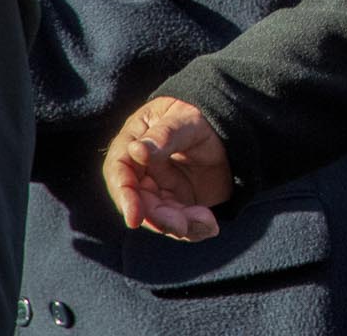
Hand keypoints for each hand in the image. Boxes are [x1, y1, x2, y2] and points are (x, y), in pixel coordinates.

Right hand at [103, 96, 232, 240]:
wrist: (227, 132)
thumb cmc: (200, 118)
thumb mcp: (187, 120)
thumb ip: (165, 134)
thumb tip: (136, 150)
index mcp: (132, 144)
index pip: (119, 173)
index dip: (125, 196)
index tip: (134, 217)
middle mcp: (138, 171)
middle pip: (138, 202)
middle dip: (159, 218)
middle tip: (183, 225)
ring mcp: (155, 189)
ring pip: (158, 216)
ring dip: (179, 225)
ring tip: (206, 222)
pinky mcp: (173, 204)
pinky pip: (177, 222)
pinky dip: (192, 228)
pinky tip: (209, 226)